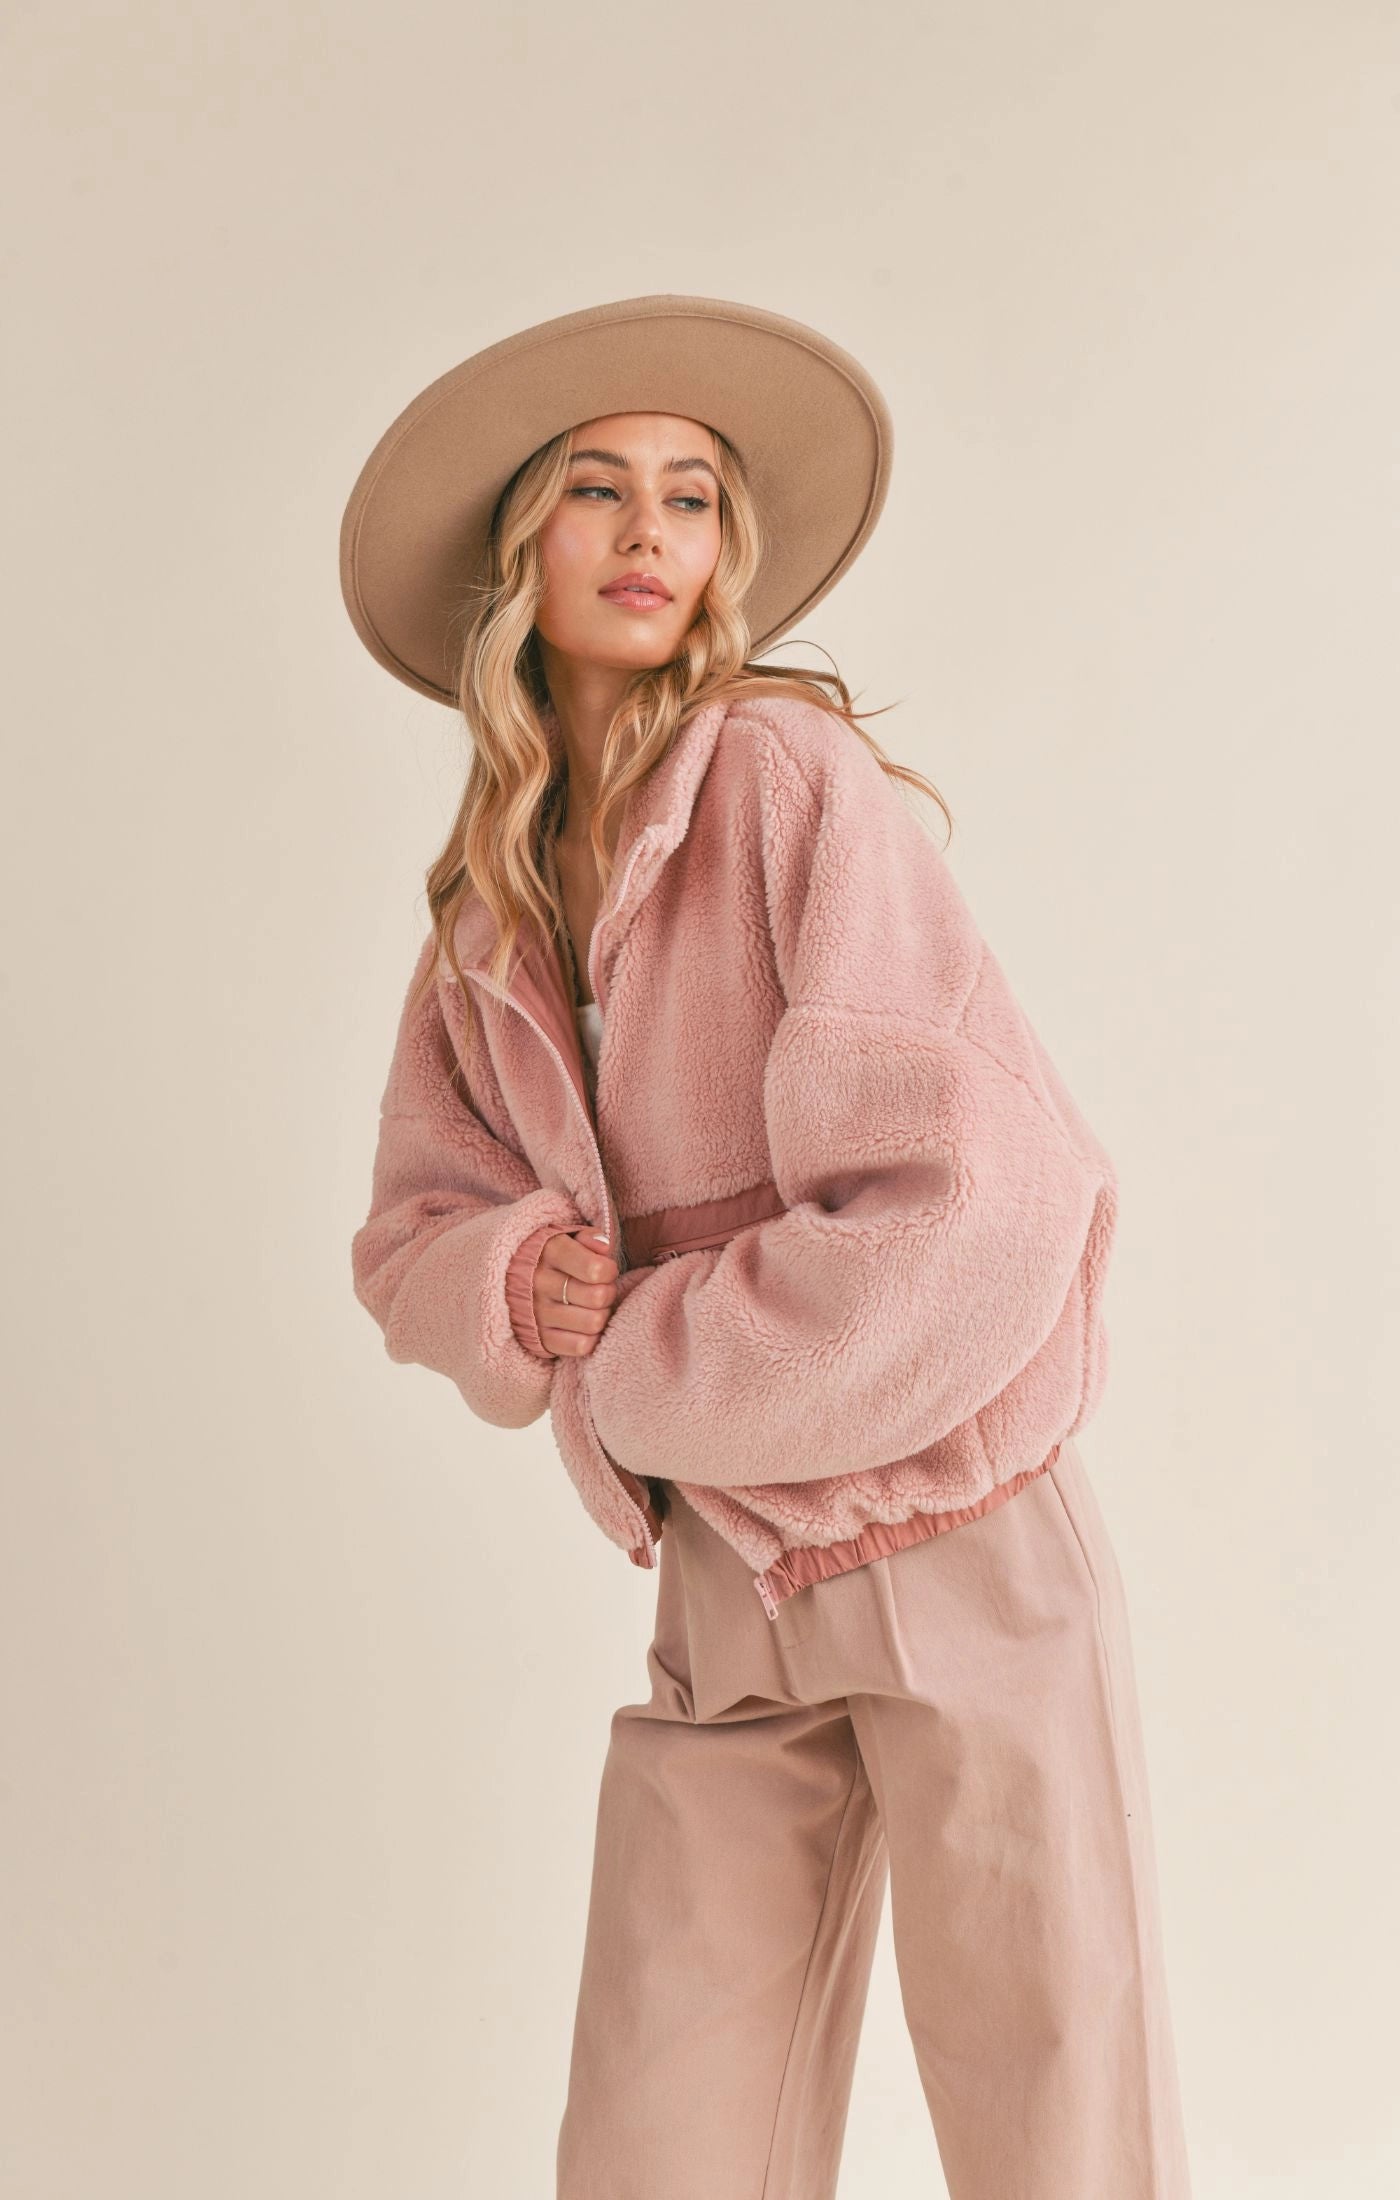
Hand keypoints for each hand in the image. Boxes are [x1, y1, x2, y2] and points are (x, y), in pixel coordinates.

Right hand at [534, 1226, 619, 1357]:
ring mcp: (537, 1313)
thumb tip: (605, 1247)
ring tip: (592, 1306)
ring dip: (601, 1315)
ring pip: (593, 1322)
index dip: (609, 1271)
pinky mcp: (539, 1339)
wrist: (506, 1279)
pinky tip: (582, 1325)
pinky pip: (581, 1346)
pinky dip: (589, 1337)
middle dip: (608, 1292)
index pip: (594, 1269)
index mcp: (549, 1252)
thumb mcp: (565, 1237)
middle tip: (600, 1288)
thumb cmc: (549, 1256)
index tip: (604, 1269)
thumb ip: (589, 1238)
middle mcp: (539, 1283)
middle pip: (598, 1297)